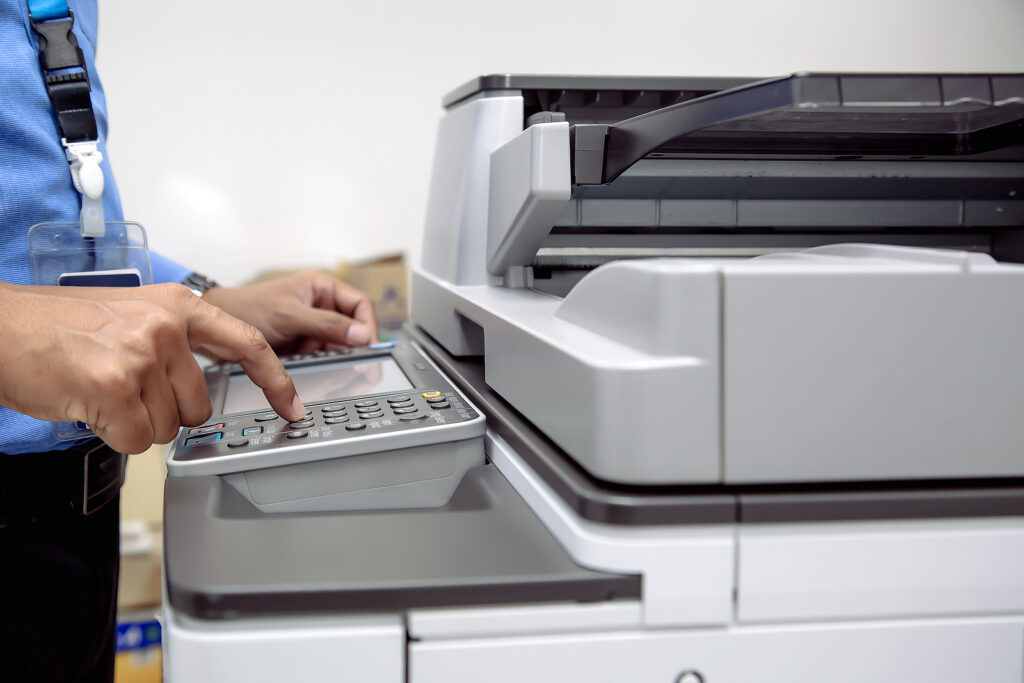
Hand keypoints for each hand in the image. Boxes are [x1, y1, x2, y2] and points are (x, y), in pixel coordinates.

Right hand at [0, 283, 305, 453]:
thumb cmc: (54, 327)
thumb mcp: (129, 315)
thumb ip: (173, 343)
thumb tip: (198, 385)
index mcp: (177, 306)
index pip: (247, 343)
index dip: (275, 380)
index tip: (291, 406)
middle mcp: (166, 327)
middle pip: (198, 406)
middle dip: (164, 411)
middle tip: (124, 390)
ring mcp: (142, 355)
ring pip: (168, 427)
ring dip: (135, 422)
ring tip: (101, 391)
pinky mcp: (115, 387)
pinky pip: (137, 440)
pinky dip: (113, 435)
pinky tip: (89, 406)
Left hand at [201, 270, 377, 352]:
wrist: (215, 328)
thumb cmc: (248, 310)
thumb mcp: (291, 316)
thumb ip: (328, 324)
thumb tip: (362, 335)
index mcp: (323, 287)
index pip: (360, 305)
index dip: (368, 326)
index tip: (369, 348)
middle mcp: (321, 305)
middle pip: (352, 328)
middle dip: (352, 346)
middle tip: (355, 366)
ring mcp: (313, 326)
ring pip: (339, 345)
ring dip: (336, 358)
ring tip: (329, 368)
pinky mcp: (304, 344)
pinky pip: (323, 356)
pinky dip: (323, 365)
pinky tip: (318, 371)